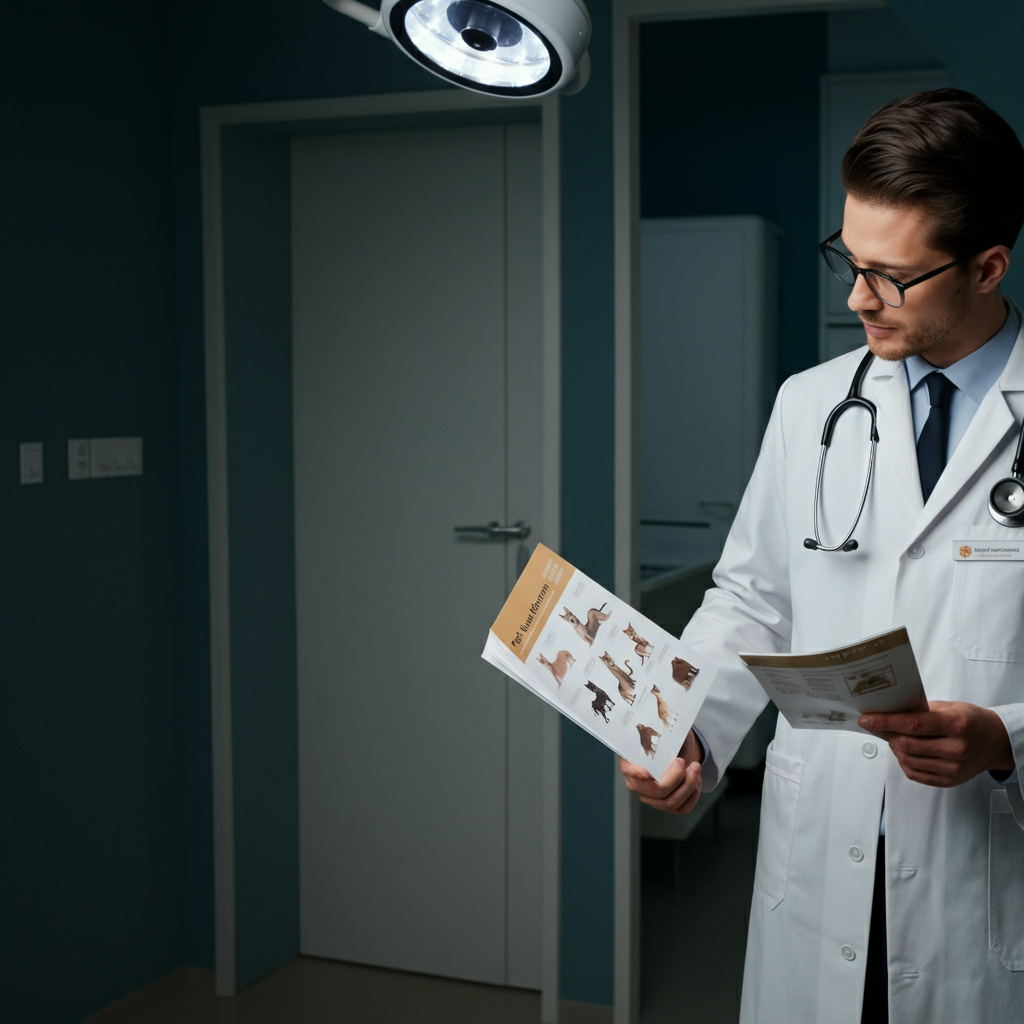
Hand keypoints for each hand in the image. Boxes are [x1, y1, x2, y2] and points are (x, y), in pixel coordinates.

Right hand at [619, 728, 703, 813]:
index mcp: (631, 761)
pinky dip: (693, 795)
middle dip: (675, 778)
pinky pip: (682, 808)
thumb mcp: (666, 729)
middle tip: (684, 761)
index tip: (647, 773)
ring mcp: (652, 798)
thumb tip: (667, 726)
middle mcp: (638, 783)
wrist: (680, 750)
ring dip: (688, 786)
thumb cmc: (670, 738)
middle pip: (655, 791)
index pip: (628, 771)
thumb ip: (664, 730)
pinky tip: (696, 780)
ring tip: (696, 768)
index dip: (635, 774)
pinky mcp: (668, 805)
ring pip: (670, 802)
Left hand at [858, 701, 1014, 787]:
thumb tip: (889, 713)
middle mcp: (956, 748)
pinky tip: (906, 752)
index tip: (866, 719)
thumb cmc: (971, 720)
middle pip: (907, 745)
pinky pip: (915, 774)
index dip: (885, 722)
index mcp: (955, 725)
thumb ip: (921, 710)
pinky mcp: (949, 781)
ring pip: (908, 760)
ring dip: (895, 749)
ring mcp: (953, 768)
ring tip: (896, 738)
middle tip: (881, 727)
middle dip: (889, 735)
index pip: (913, 724)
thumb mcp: (949, 707)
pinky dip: (904, 762)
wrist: (996, 742)